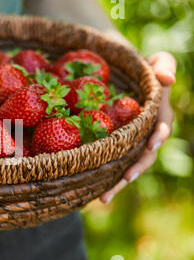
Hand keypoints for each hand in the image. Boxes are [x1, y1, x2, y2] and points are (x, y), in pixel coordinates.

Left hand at [100, 52, 176, 203]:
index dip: (159, 135)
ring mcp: (130, 143)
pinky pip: (110, 164)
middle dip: (137, 168)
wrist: (120, 77)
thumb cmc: (139, 68)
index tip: (152, 145)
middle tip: (126, 178)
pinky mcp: (114, 147)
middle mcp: (146, 133)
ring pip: (127, 166)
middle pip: (145, 155)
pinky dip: (102, 178)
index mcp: (158, 114)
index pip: (162, 126)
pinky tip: (91, 193)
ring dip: (117, 183)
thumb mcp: (155, 61)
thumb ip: (164, 65)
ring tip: (103, 198)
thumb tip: (168, 79)